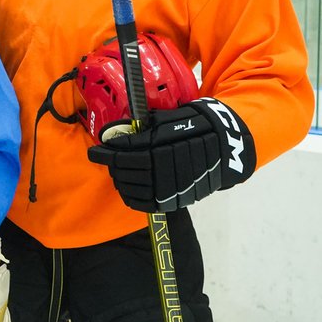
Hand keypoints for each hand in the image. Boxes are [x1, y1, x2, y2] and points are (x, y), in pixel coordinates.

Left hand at [87, 97, 254, 212]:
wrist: (226, 148)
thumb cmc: (195, 126)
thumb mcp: (170, 119)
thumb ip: (144, 128)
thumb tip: (115, 133)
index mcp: (164, 147)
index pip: (126, 152)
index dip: (107, 152)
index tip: (96, 151)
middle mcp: (166, 169)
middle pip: (126, 169)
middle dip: (111, 164)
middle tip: (104, 158)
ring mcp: (170, 188)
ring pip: (132, 187)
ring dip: (119, 179)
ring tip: (115, 171)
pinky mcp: (174, 201)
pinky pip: (144, 203)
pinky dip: (130, 196)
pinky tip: (125, 187)